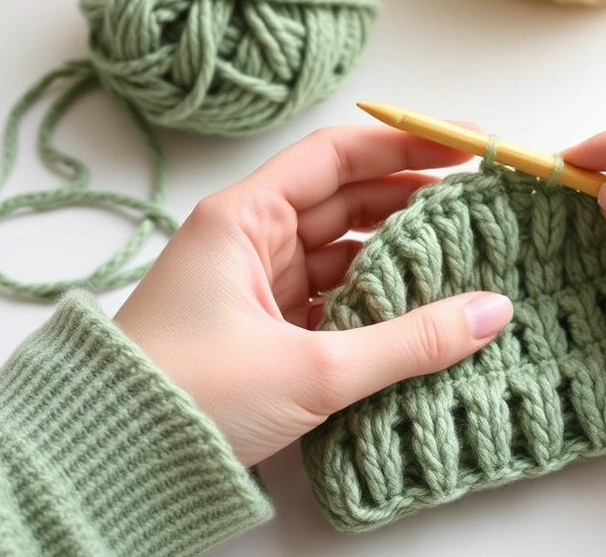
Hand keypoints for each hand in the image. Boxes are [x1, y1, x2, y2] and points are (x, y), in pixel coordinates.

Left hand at [114, 127, 513, 466]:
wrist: (114, 463)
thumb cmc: (191, 397)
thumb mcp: (311, 370)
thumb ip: (409, 341)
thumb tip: (491, 313)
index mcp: (244, 220)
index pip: (337, 157)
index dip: (405, 142)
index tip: (465, 143)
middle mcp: (248, 240)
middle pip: (344, 199)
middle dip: (410, 199)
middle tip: (476, 206)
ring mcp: (256, 284)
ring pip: (340, 251)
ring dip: (396, 255)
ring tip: (461, 259)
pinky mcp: (263, 327)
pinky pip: (330, 296)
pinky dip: (372, 299)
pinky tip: (418, 309)